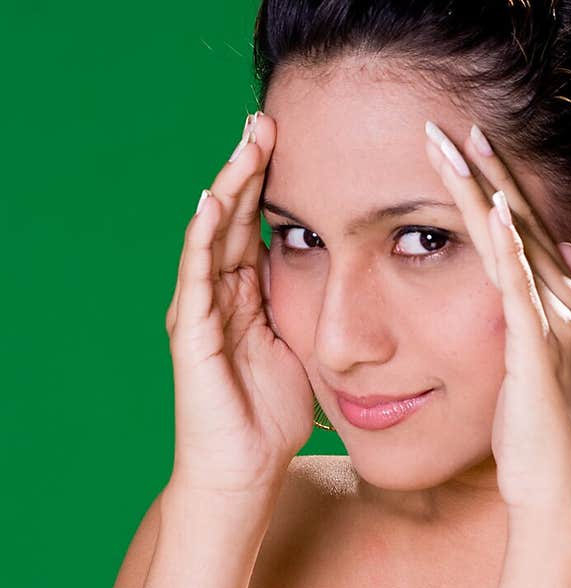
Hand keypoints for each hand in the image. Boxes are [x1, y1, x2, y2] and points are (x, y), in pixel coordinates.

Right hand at [164, 111, 316, 498]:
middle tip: (266, 117)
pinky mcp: (189, 335)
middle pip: (232, 216)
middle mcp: (217, 294)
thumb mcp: (308, 347)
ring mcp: (198, 311)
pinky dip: (203, 238)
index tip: (297, 137)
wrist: (243, 470)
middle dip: (247, 167)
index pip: (257, 224)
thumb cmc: (275, 415)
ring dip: (227, 186)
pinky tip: (213, 202)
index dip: (272, 182)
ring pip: (211, 234)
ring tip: (245, 143)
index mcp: (246, 294)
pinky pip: (195, 277)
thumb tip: (364, 280)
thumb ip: (320, 309)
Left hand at [424, 120, 570, 530]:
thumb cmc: (530, 445)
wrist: (555, 497)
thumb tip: (504, 308)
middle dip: (487, 169)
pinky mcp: (536, 351)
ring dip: (484, 188)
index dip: (494, 186)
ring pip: (515, 240)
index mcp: (559, 308)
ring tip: (452, 140)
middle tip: (451, 119)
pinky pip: (516, 287)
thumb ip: (513, 336)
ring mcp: (556, 324)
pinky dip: (503, 245)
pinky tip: (488, 206)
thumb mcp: (517, 377)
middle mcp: (567, 305)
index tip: (462, 146)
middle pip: (522, 221)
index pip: (522, 232)